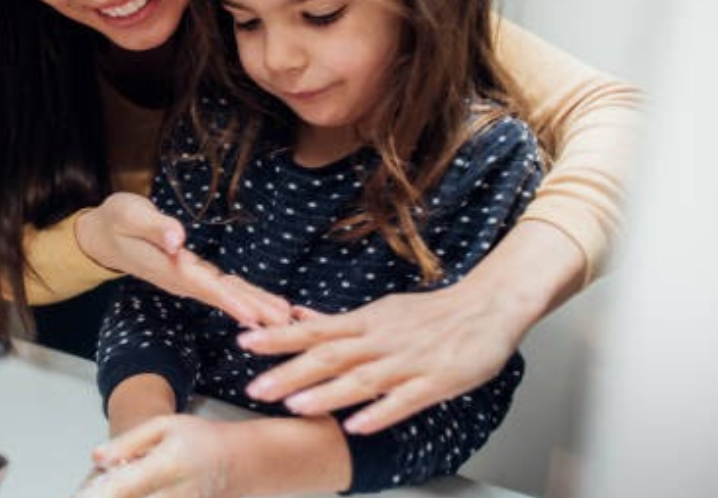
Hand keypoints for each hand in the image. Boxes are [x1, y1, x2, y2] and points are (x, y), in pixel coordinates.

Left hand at [74, 415, 236, 497]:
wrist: (242, 462)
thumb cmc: (202, 440)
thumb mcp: (164, 426)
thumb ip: (128, 442)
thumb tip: (97, 458)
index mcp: (167, 465)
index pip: (122, 487)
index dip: (96, 493)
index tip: (80, 494)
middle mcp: (176, 494)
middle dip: (106, 496)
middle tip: (85, 492)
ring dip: (121, 496)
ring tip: (107, 489)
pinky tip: (127, 491)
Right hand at [76, 192, 289, 327]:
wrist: (103, 235)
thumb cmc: (117, 221)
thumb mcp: (130, 215)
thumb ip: (155, 227)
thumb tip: (178, 239)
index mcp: (168, 266)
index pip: (203, 286)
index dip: (229, 301)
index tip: (253, 317)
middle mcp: (181, 278)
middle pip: (221, 296)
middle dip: (252, 310)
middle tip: (284, 325)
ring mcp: (188, 278)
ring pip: (226, 294)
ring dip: (254, 306)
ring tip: (284, 318)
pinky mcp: (194, 274)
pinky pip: (224, 288)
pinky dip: (246, 297)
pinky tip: (264, 306)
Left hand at [239, 284, 525, 433]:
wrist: (488, 306)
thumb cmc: (431, 313)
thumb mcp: (380, 311)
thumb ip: (338, 321)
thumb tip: (297, 316)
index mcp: (366, 323)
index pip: (314, 330)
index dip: (279, 337)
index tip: (244, 342)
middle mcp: (380, 341)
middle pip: (329, 356)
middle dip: (290, 372)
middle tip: (254, 388)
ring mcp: (407, 362)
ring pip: (362, 379)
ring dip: (327, 393)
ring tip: (295, 406)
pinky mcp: (435, 382)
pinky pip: (404, 400)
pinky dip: (380, 412)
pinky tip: (357, 426)